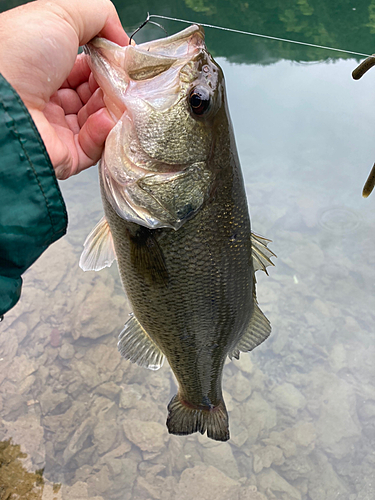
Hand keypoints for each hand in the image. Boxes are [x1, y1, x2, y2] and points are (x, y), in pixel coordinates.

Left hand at [0, 0, 128, 179]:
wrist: (2, 103)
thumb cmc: (20, 54)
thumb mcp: (60, 13)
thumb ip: (98, 16)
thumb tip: (122, 40)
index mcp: (42, 68)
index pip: (84, 68)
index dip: (106, 63)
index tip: (123, 60)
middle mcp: (48, 99)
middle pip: (94, 95)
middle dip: (113, 86)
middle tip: (123, 81)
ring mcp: (57, 129)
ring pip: (98, 120)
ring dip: (112, 108)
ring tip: (117, 99)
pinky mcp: (66, 155)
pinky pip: (95, 146)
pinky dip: (104, 131)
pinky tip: (103, 118)